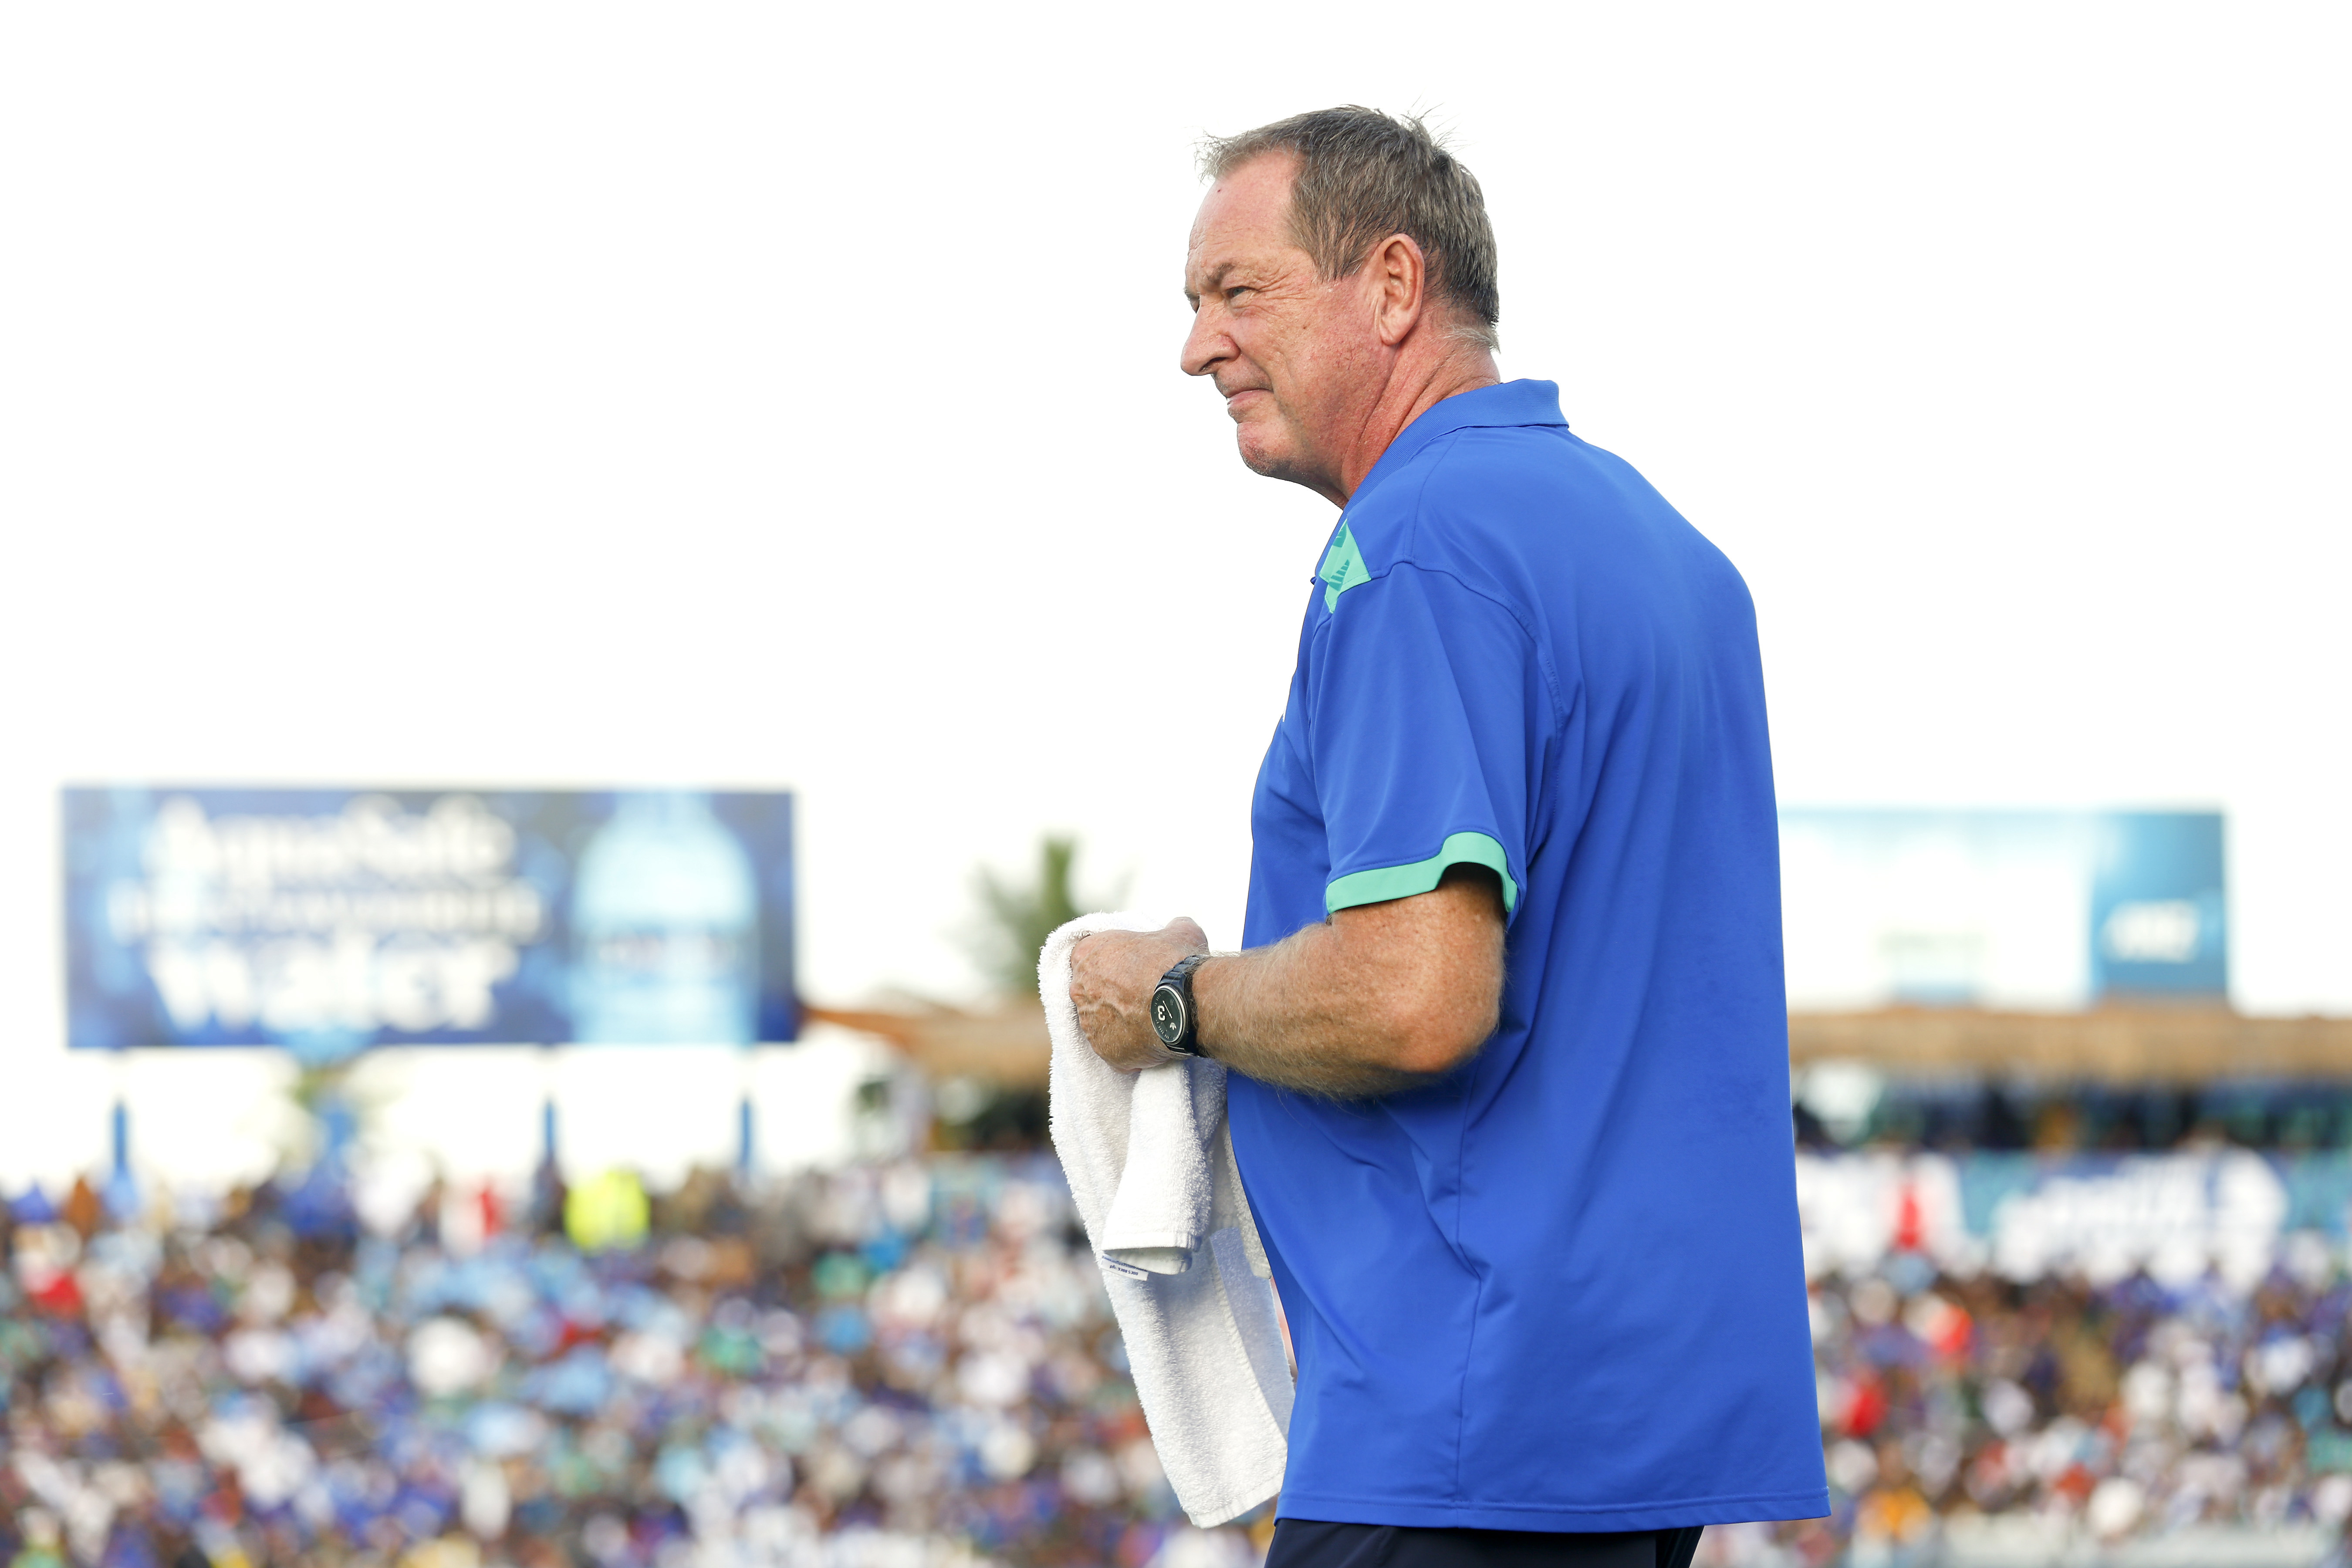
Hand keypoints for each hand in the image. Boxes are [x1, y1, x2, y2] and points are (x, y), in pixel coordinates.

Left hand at [1068, 918, 1209, 1069]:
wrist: (1187, 1002)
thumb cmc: (1177, 963)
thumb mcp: (1178, 931)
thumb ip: (1169, 928)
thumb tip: (1178, 926)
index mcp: (1087, 954)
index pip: (1087, 958)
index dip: (1109, 965)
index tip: (1127, 971)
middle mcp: (1079, 989)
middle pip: (1090, 992)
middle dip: (1111, 996)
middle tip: (1139, 997)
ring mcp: (1089, 1023)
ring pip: (1100, 1024)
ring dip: (1119, 1023)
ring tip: (1149, 1021)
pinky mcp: (1104, 1051)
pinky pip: (1114, 1050)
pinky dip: (1129, 1047)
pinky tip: (1151, 1040)